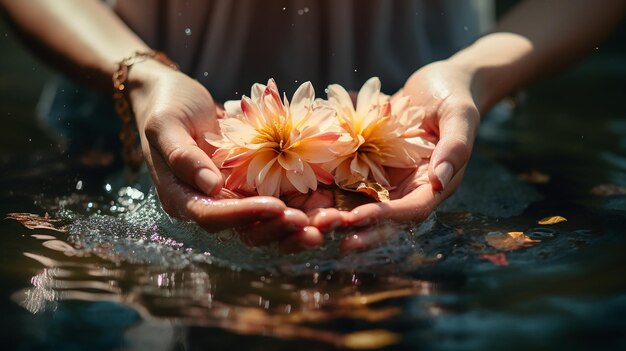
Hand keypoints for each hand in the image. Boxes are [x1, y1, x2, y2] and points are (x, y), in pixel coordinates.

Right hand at [127, 61, 321, 249]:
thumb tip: (211, 187)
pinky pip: (277, 203)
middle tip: (314, 227)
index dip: (244, 215)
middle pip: (244, 229)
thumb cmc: (167, 106)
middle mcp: (209, 204)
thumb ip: (183, 156)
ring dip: (297, 226)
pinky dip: (302, 208)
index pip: (212, 216)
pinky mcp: (252, 186)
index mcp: (182, 196)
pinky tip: (329, 206)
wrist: (177, 96)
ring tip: (331, 223)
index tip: (277, 207)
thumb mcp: (166, 124)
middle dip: (280, 230)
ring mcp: (232, 197)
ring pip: (266, 223)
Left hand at [299, 60, 479, 250]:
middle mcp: (410, 188)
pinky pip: (349, 182)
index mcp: (435, 184)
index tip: (356, 218)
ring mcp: (389, 180)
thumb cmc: (453, 95)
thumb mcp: (459, 116)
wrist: (437, 84)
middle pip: (383, 217)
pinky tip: (306, 193)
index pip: (411, 211)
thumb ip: (454, 147)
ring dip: (338, 212)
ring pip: (362, 204)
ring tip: (311, 218)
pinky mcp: (371, 167)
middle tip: (324, 227)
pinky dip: (330, 190)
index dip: (384, 218)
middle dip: (355, 226)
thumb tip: (440, 182)